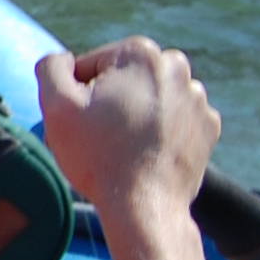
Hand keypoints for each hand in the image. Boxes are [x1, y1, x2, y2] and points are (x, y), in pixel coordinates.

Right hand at [35, 38, 219, 224]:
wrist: (145, 207)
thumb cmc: (99, 156)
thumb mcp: (57, 106)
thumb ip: (52, 68)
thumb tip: (62, 58)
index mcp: (140, 53)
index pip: (91, 65)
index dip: (77, 95)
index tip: (82, 122)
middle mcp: (177, 67)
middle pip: (123, 79)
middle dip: (109, 101)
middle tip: (99, 136)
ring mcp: (198, 99)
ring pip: (149, 99)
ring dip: (135, 116)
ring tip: (123, 148)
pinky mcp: (208, 127)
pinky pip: (173, 120)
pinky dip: (159, 132)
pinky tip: (146, 154)